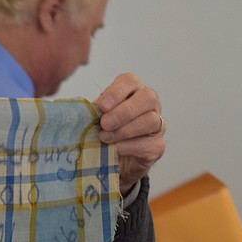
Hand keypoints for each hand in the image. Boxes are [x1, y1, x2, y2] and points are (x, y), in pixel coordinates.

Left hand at [95, 73, 164, 193]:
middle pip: (147, 98)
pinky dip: (128, 146)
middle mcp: (150, 104)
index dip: (117, 92)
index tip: (102, 106)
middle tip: (105, 124)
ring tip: (105, 138)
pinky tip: (115, 149)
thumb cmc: (104, 131)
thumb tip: (83, 110)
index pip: (130, 81)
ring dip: (124, 130)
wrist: (111, 160)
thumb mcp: (96, 117)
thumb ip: (94, 110)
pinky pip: (148, 143)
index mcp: (133, 91)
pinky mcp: (157, 146)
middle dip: (124, 112)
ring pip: (150, 121)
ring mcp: (157, 125)